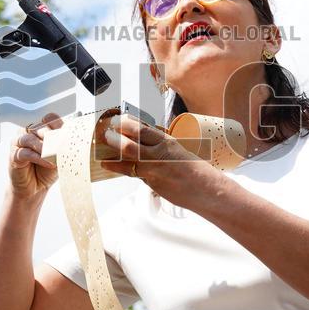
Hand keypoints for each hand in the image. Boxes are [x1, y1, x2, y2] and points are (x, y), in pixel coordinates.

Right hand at [8, 112, 62, 201]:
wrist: (35, 188)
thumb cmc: (47, 170)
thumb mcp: (59, 156)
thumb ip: (64, 146)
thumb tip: (74, 138)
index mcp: (41, 129)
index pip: (49, 119)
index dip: (59, 125)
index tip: (67, 135)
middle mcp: (29, 132)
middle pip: (40, 127)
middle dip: (53, 138)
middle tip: (62, 147)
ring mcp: (19, 143)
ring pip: (31, 138)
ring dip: (45, 147)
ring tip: (54, 156)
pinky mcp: (14, 155)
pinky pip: (26, 152)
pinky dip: (39, 158)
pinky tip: (48, 163)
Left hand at [99, 113, 217, 208]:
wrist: (206, 190)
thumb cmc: (196, 170)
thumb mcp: (179, 150)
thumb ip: (161, 147)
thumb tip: (144, 142)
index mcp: (167, 142)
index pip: (142, 128)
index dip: (126, 123)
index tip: (117, 119)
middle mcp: (159, 153)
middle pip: (130, 142)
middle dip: (115, 136)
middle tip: (105, 132)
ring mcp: (154, 169)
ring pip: (128, 159)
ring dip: (113, 154)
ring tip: (102, 151)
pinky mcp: (152, 183)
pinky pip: (132, 173)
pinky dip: (119, 169)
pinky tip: (108, 166)